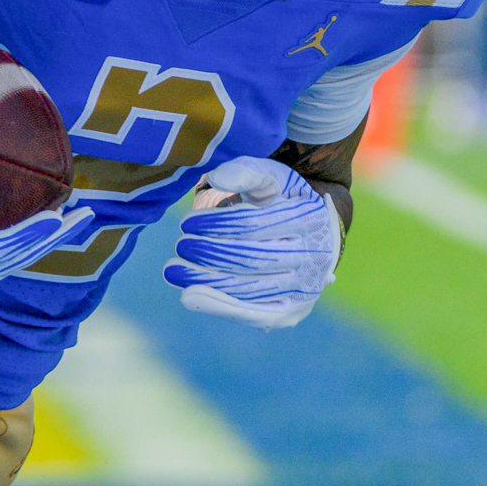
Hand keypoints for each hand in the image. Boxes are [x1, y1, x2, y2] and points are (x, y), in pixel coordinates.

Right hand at [0, 142, 92, 345]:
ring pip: (5, 266)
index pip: (4, 252)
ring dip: (33, 244)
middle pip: (17, 260)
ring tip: (60, 222)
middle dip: (52, 238)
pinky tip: (10, 233)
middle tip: (88, 215)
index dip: (36, 234)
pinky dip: (9, 250)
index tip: (66, 215)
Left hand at [164, 156, 340, 330]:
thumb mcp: (270, 178)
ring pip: (248, 289)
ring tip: (172, 270)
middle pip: (252, 259)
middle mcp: (314, 257)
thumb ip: (246, 172)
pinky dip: (219, 306)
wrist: (311, 238)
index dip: (217, 224)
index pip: (255, 224)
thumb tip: (216, 179)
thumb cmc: (282, 202)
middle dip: (209, 253)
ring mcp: (304, 289)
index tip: (186, 222)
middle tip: (179, 245)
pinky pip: (251, 314)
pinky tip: (189, 297)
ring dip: (205, 280)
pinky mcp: (289, 313)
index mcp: (309, 218)